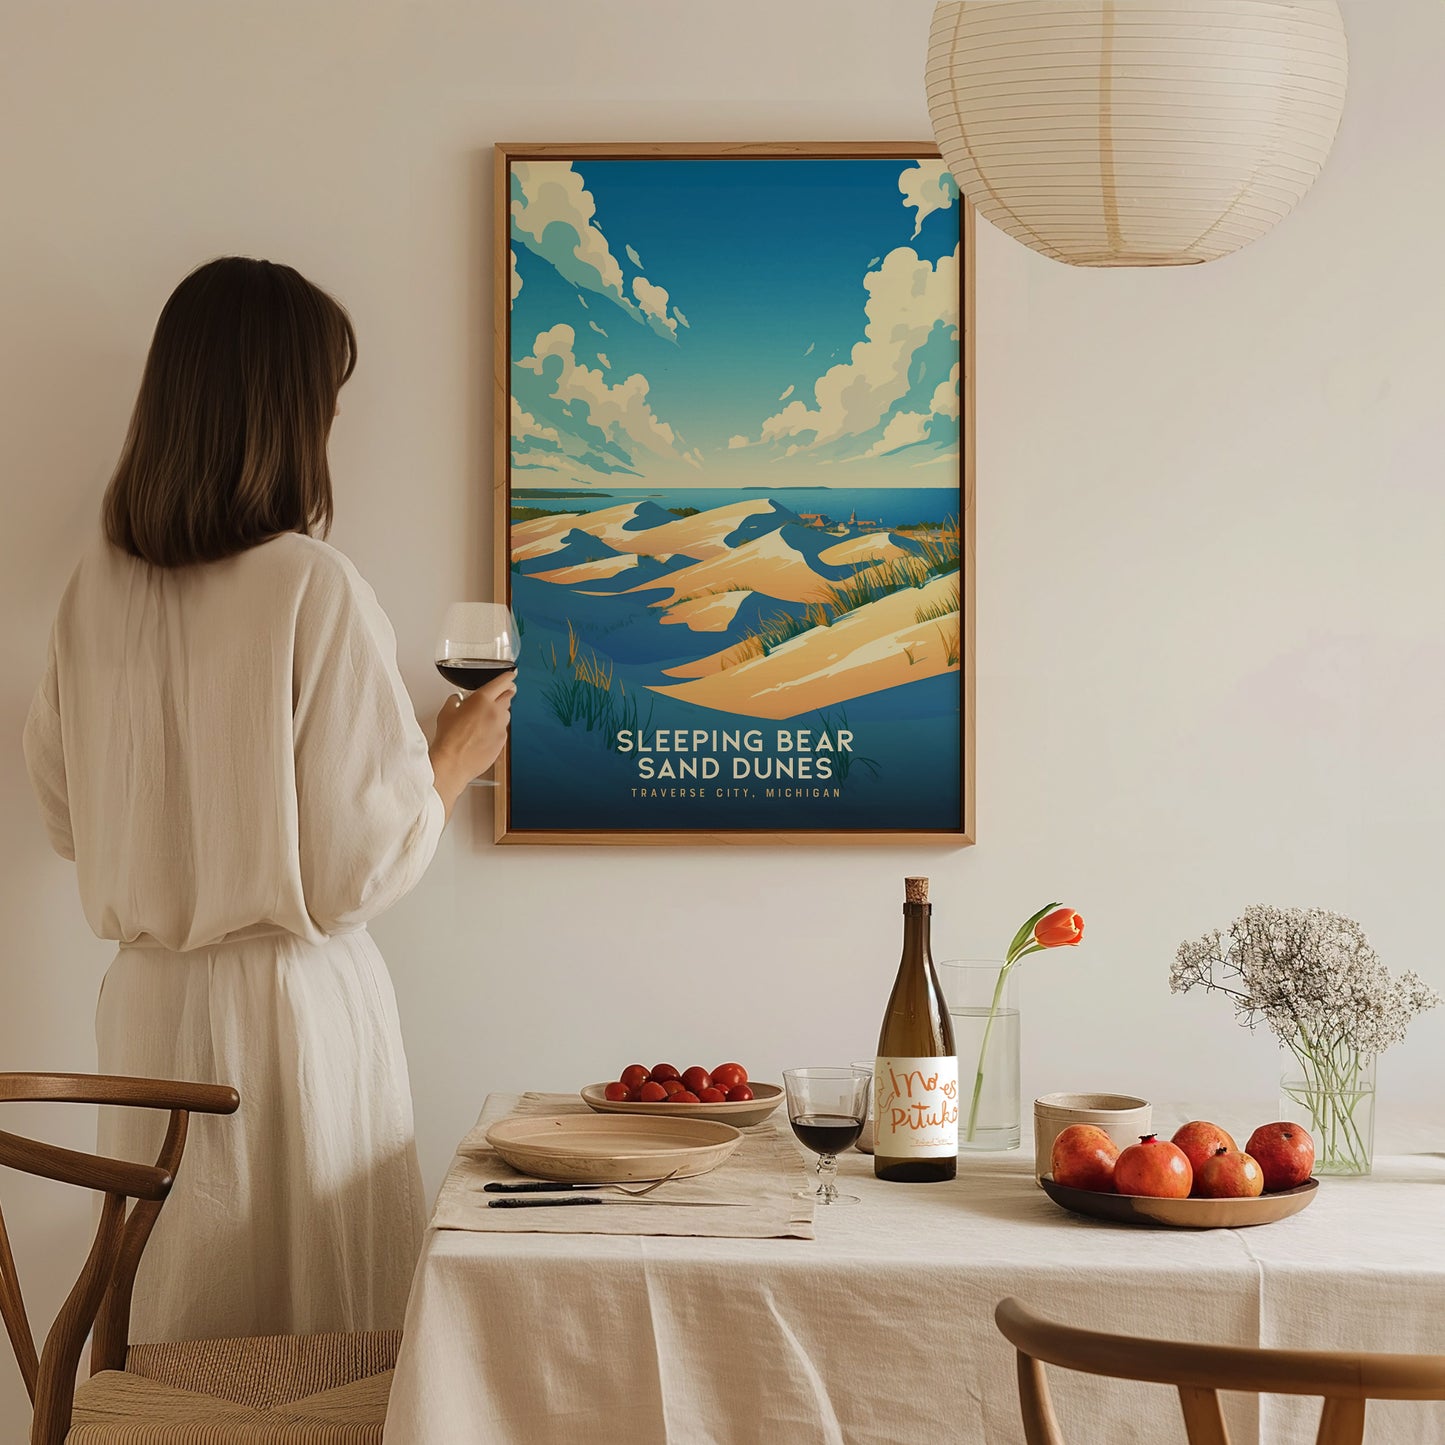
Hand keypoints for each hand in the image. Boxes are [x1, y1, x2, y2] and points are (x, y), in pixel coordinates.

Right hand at [430, 671, 515, 817]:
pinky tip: (483, 735)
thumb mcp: (446, 712)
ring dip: (499, 713)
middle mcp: (495, 712)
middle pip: (508, 697)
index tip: (511, 675)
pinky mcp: (502, 742)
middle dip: (504, 694)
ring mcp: (501, 728)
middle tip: (499, 695)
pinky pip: (502, 731)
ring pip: (506, 714)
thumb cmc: (448, 738)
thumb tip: (457, 699)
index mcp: (482, 699)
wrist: (453, 762)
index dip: (508, 677)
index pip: (502, 682)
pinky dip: (496, 729)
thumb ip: (455, 701)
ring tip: (484, 720)